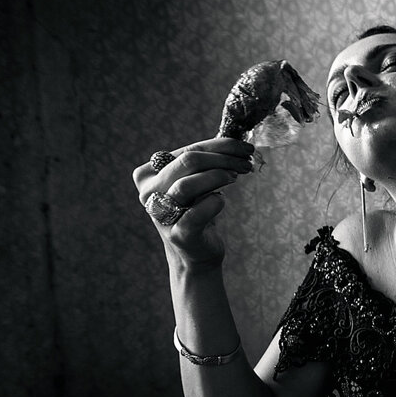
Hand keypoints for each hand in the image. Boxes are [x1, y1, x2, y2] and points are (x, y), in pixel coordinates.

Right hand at [132, 138, 254, 267]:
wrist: (196, 254)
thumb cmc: (198, 211)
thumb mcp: (196, 182)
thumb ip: (206, 161)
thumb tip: (237, 142)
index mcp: (148, 174)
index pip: (187, 150)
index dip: (220, 146)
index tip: (245, 148)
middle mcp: (149, 193)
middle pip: (188, 162)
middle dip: (224, 158)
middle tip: (246, 162)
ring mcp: (161, 215)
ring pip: (188, 184)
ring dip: (218, 176)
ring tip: (236, 176)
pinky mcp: (179, 235)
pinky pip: (198, 213)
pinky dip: (215, 203)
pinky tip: (222, 200)